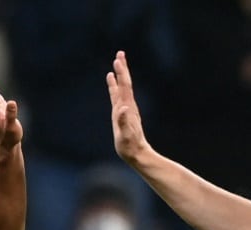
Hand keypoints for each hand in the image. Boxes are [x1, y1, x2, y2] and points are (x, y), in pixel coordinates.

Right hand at [107, 50, 149, 165]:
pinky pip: (118, 96)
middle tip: (120, 53)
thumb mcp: (125, 136)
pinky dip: (115, 87)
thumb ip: (123, 122)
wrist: (137, 154)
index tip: (118, 61)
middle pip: (125, 84)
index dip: (121, 74)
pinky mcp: (124, 114)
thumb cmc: (130, 147)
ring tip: (116, 63)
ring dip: (120, 75)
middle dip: (122, 68)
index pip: (124, 87)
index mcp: (126, 109)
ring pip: (122, 88)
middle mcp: (127, 106)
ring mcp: (126, 109)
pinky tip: (113, 83)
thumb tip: (124, 107)